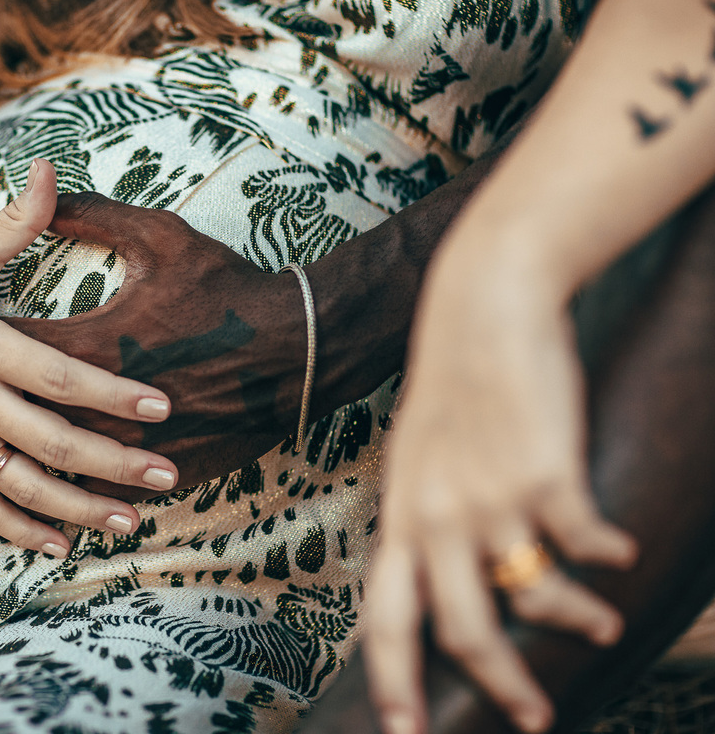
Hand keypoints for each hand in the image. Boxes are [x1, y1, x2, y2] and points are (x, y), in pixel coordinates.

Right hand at [0, 161, 178, 555]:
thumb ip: (15, 220)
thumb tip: (51, 165)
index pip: (58, 376)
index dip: (111, 394)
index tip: (161, 407)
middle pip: (50, 442)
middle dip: (113, 464)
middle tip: (167, 476)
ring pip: (21, 486)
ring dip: (78, 508)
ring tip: (130, 520)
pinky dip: (20, 529)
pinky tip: (61, 542)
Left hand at [8, 193, 307, 501]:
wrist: (298, 349)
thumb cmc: (228, 289)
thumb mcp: (162, 237)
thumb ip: (94, 215)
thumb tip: (42, 184)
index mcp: (90, 343)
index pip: (9, 347)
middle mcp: (98, 403)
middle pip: (17, 414)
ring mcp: (129, 444)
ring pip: (55, 466)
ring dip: (19, 459)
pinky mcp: (158, 469)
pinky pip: (101, 490)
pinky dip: (75, 492)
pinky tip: (54, 501)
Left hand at [363, 248, 637, 733]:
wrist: (481, 311)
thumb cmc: (451, 385)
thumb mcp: (414, 458)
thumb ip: (420, 517)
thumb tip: (437, 571)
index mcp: (399, 516)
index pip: (384, 615)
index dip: (394, 678)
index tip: (405, 730)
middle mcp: (436, 517)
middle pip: (462, 628)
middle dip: (502, 683)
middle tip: (534, 717)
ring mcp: (489, 498)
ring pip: (533, 594)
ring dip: (574, 619)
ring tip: (601, 624)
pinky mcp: (543, 474)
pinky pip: (584, 543)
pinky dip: (606, 557)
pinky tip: (619, 553)